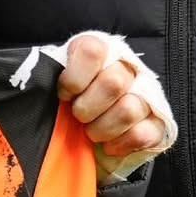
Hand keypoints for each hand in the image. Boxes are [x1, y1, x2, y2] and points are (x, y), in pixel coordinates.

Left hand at [57, 32, 177, 180]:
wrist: (88, 133)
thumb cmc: (69, 104)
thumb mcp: (55, 86)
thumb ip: (50, 79)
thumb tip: (38, 86)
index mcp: (101, 51)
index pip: (93, 50)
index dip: (75, 77)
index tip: (64, 94)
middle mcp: (128, 68)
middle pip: (113, 82)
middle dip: (87, 108)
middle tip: (77, 117)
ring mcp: (147, 95)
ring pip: (129, 109)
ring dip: (102, 128)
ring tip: (91, 133)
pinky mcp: (158, 123)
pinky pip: (142, 134)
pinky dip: (119, 144)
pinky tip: (108, 145)